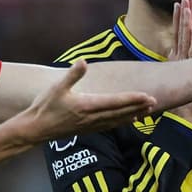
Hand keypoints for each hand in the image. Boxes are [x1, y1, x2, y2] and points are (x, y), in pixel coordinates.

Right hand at [22, 60, 156, 140]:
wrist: (36, 130)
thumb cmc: (45, 107)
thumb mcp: (57, 88)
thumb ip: (72, 75)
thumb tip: (83, 61)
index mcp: (87, 105)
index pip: (116, 102)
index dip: (133, 99)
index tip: (148, 96)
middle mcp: (92, 117)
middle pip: (121, 112)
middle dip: (139, 107)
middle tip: (155, 102)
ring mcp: (91, 125)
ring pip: (118, 120)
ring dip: (134, 114)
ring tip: (148, 110)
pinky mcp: (88, 130)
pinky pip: (111, 126)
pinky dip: (123, 122)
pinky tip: (131, 120)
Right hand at [168, 0, 191, 123]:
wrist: (186, 117)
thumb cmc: (190, 99)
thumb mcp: (187, 78)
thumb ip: (184, 66)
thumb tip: (179, 56)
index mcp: (178, 59)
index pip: (179, 34)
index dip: (179, 18)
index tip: (180, 4)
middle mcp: (180, 59)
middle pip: (181, 32)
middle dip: (184, 14)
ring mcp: (185, 64)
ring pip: (186, 38)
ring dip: (188, 21)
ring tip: (190, 5)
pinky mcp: (191, 71)